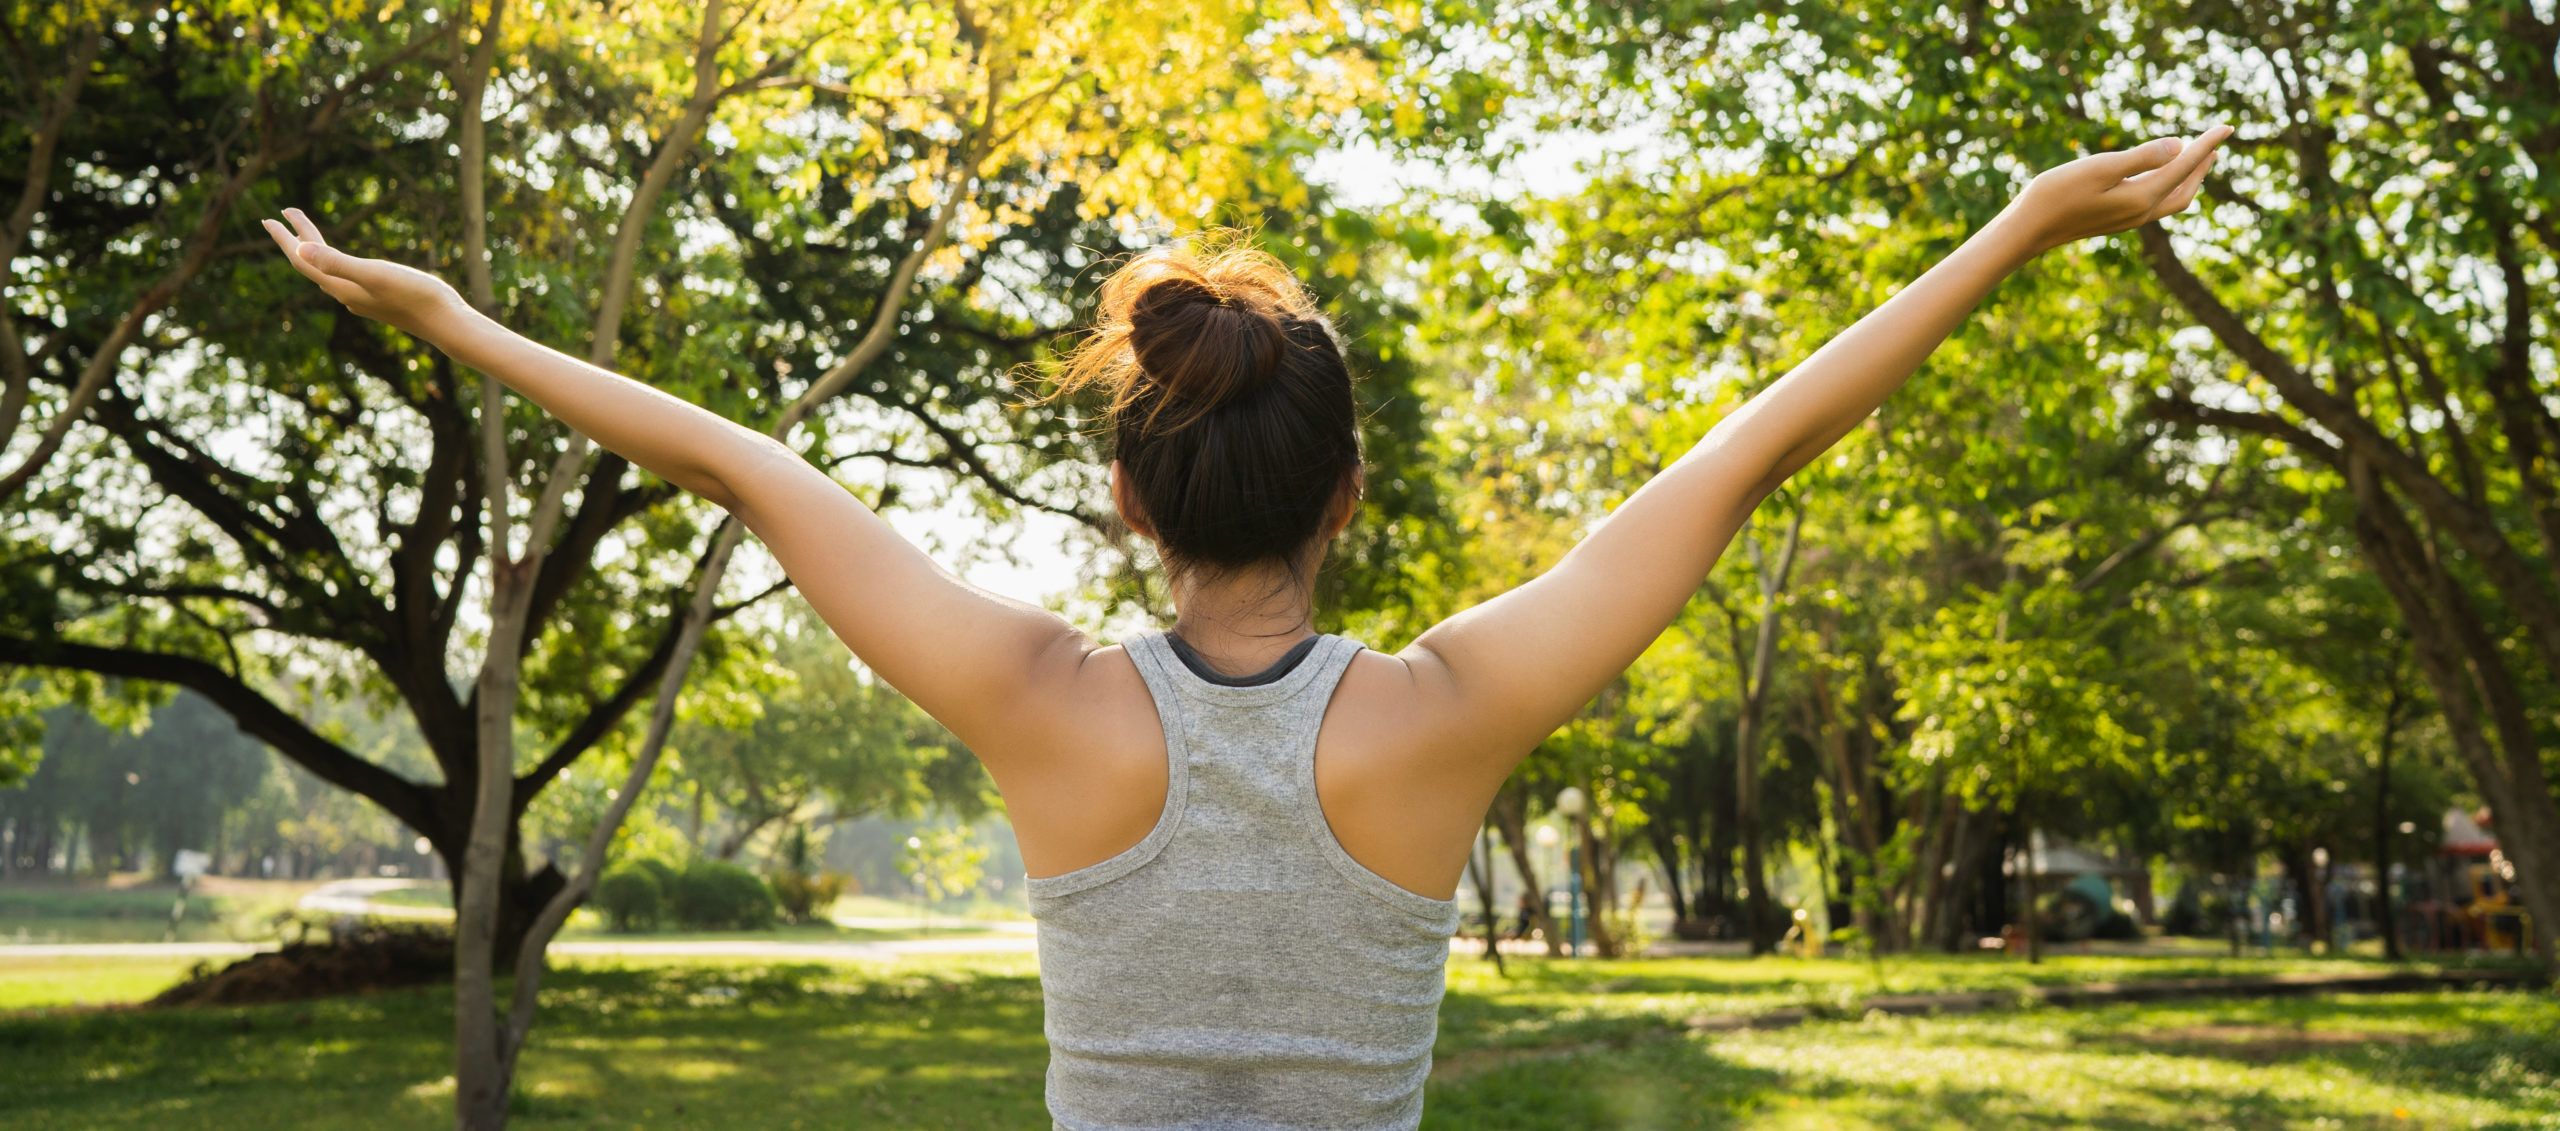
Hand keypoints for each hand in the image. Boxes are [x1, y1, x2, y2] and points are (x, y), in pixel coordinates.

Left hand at [262, 208, 467, 339]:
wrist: (447, 323)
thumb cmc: (415, 296)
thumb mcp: (374, 274)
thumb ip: (336, 262)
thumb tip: (300, 248)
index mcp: (341, 286)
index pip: (302, 259)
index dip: (284, 237)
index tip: (270, 217)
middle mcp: (346, 294)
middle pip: (311, 264)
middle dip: (294, 240)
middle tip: (280, 217)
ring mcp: (362, 298)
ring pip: (327, 272)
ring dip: (314, 251)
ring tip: (306, 237)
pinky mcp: (378, 299)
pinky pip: (345, 277)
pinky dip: (335, 262)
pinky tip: (341, 265)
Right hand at [2007, 125, 2231, 253]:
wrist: (2028, 229)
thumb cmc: (2058, 194)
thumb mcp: (2100, 168)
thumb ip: (2142, 157)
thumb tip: (2179, 147)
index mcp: (2142, 197)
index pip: (2184, 165)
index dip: (2207, 145)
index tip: (2227, 127)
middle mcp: (2141, 212)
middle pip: (2186, 189)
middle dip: (2203, 165)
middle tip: (2216, 143)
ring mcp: (2128, 219)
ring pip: (2172, 198)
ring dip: (2188, 178)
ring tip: (2196, 159)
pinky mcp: (2114, 220)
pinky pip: (2155, 202)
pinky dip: (2168, 186)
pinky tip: (2159, 176)